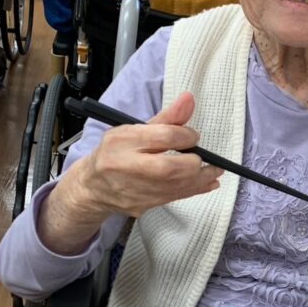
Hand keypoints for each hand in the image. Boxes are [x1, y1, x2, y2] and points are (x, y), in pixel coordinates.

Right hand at [39, 92, 222, 253]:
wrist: (93, 187)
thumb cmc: (116, 153)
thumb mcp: (134, 129)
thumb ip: (166, 118)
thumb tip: (189, 99)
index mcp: (121, 141)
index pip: (162, 136)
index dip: (185, 135)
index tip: (193, 136)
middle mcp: (125, 166)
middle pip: (167, 168)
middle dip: (193, 163)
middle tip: (202, 158)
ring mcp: (132, 190)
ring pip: (174, 187)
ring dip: (200, 178)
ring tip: (214, 170)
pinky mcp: (141, 206)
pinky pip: (173, 198)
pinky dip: (194, 190)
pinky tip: (207, 183)